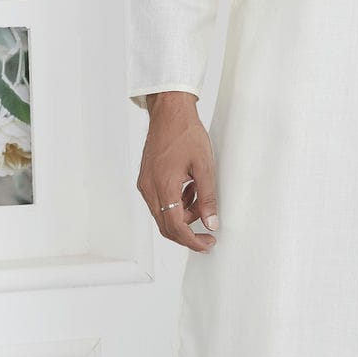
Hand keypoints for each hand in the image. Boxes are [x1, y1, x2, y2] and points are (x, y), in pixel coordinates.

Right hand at [136, 91, 218, 251]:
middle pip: (166, 226)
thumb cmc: (185, 132)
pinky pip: (160, 202)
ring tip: (201, 197)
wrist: (169, 112)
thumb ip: (207, 197)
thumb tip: (211, 222)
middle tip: (208, 235)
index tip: (207, 244)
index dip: (192, 240)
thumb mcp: (204, 166)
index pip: (175, 226)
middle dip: (188, 234)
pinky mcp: (146, 179)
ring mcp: (145, 184)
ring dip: (183, 216)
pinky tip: (190, 189)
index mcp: (163, 185)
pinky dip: (177, 204)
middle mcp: (149, 188)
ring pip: (163, 215)